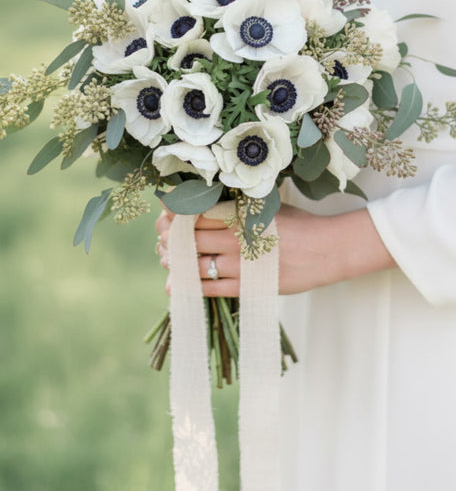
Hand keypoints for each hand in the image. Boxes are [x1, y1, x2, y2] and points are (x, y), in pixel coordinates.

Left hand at [155, 203, 395, 296]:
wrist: (328, 250)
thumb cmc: (298, 225)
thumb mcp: (266, 206)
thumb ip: (237, 206)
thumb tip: (205, 202)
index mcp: (241, 213)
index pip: (195, 212)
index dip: (173, 214)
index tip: (162, 214)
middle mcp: (237, 237)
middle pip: (190, 237)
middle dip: (169, 239)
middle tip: (161, 239)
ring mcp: (242, 263)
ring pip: (195, 263)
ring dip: (176, 262)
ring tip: (166, 260)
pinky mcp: (248, 285)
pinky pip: (210, 287)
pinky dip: (188, 286)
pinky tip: (174, 285)